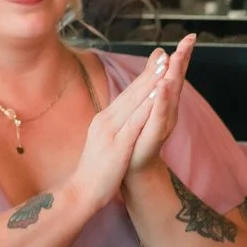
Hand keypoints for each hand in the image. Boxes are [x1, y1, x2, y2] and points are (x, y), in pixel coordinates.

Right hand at [69, 49, 168, 212]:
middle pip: (131, 92)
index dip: (143, 77)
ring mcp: (111, 131)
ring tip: (165, 65)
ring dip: (150, 83)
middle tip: (164, 54)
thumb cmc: (95, 170)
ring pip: (134, 102)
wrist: (81, 192)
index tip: (157, 61)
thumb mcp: (104, 142)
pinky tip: (157, 95)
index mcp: (105, 120)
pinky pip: (134, 122)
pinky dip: (146, 106)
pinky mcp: (117, 144)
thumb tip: (121, 118)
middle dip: (149, 72)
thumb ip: (112, 128)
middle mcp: (106, 120)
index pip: (127, 94)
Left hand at [124, 34, 195, 177]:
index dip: (182, 56)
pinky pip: (158, 116)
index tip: (190, 36)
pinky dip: (161, 102)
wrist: (132, 168)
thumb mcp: (143, 102)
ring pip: (169, 96)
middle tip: (190, 41)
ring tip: (177, 59)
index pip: (173, 73)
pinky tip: (163, 88)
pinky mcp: (152, 135)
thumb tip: (159, 54)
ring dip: (174, 77)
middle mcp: (167, 110)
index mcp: (163, 100)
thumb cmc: (138, 135)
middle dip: (182, 61)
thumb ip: (152, 79)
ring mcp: (162, 123)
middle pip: (176, 80)